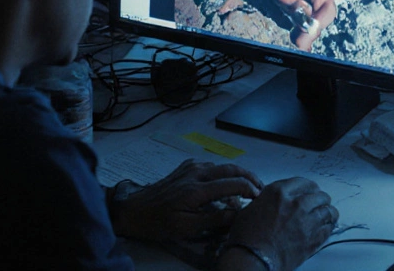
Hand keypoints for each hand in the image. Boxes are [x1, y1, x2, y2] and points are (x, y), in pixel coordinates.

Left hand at [114, 159, 262, 241]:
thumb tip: (237, 213)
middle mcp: (196, 173)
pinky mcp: (184, 167)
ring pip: (221, 165)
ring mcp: (190, 168)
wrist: (132, 210)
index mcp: (198, 189)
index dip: (250, 190)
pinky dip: (221, 172)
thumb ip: (213, 220)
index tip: (259, 199)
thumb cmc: (158, 222)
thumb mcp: (185, 227)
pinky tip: (222, 182)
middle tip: (260, 188)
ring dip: (236, 174)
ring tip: (245, 187)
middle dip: (249, 177)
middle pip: (231, 168)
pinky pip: (209, 166)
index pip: (233, 184)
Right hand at [223, 177, 336, 270]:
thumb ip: (267, 201)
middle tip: (320, 202)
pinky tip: (326, 227)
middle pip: (319, 195)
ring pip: (328, 211)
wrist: (251, 258)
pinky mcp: (312, 239)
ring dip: (328, 212)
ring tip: (328, 214)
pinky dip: (328, 227)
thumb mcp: (251, 209)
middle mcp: (296, 204)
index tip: (310, 190)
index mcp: (279, 193)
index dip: (308, 187)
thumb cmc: (247, 237)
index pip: (302, 182)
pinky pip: (328, 229)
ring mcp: (306, 221)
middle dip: (320, 199)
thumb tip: (273, 201)